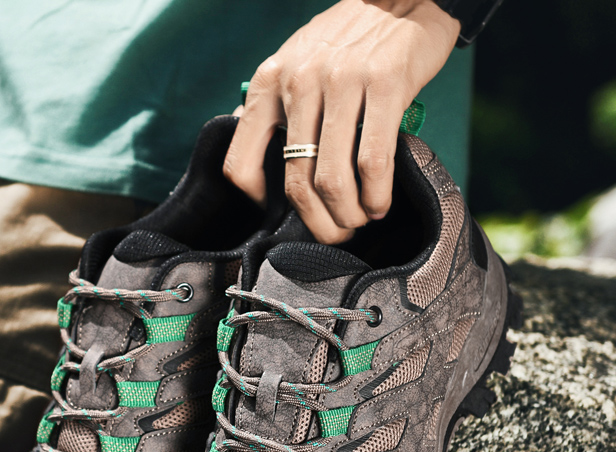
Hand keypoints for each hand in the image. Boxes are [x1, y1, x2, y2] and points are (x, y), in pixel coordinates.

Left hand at [223, 0, 459, 243]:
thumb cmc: (345, 43)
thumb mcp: (294, 66)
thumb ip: (275, 111)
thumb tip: (261, 168)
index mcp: (268, 83)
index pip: (240, 164)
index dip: (259, 202)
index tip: (282, 213)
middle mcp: (299, 83)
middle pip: (295, 183)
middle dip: (317, 223)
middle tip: (335, 234)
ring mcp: (343, 82)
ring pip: (332, 178)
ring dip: (348, 215)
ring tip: (359, 220)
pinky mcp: (386, 83)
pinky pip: (373, 161)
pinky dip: (376, 195)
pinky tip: (379, 204)